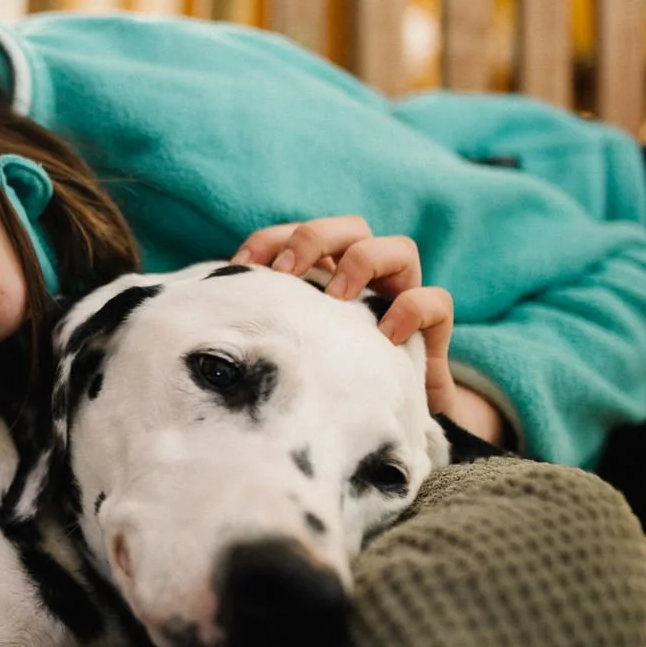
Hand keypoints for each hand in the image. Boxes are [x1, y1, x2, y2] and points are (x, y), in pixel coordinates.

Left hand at [230, 216, 461, 419]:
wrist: (384, 418)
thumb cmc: (329, 376)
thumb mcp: (293, 348)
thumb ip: (264, 327)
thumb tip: (210, 315)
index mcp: (329, 271)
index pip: (299, 235)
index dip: (270, 240)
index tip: (241, 265)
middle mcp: (370, 274)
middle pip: (351, 228)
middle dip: (315, 239)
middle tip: (287, 273)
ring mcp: (405, 294)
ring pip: (400, 248)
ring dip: (363, 263)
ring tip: (335, 297)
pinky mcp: (434, 326)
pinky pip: (435, 300)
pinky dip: (411, 309)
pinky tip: (384, 335)